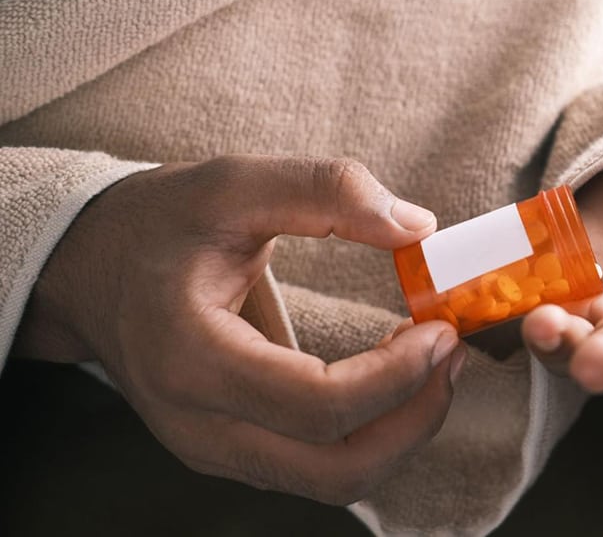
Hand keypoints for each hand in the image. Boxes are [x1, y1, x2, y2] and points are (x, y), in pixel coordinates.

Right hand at [15, 155, 462, 503]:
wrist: (88, 268)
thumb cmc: (157, 224)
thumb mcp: (232, 184)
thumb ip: (324, 191)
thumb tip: (416, 226)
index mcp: (191, 359)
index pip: (317, 406)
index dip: (397, 377)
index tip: (442, 330)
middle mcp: (198, 425)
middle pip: (334, 470)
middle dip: (414, 419)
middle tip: (452, 355)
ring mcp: (212, 449)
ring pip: (332, 482)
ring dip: (400, 432)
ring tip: (433, 364)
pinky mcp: (231, 451)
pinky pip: (316, 468)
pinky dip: (370, 433)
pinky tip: (393, 377)